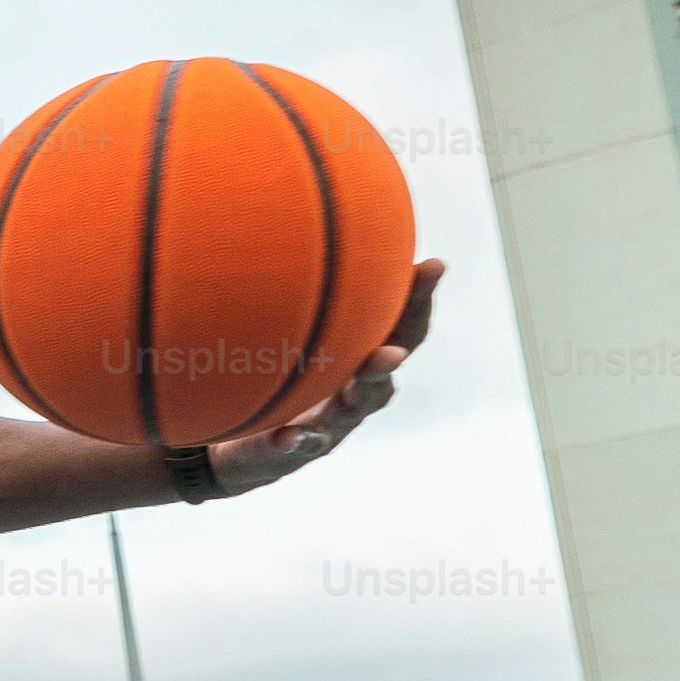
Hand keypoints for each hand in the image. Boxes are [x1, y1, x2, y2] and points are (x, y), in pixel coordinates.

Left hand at [210, 256, 439, 495]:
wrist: (246, 446)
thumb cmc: (282, 382)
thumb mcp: (303, 339)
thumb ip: (322, 302)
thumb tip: (332, 230)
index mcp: (361, 362)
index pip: (401, 330)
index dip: (419, 301)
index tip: (433, 265)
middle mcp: (353, 394)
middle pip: (384, 371)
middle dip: (394, 349)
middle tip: (398, 339)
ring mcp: (328, 425)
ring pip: (353, 409)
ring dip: (365, 387)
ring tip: (377, 365)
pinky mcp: (293, 450)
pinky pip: (297, 447)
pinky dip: (295, 440)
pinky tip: (288, 435)